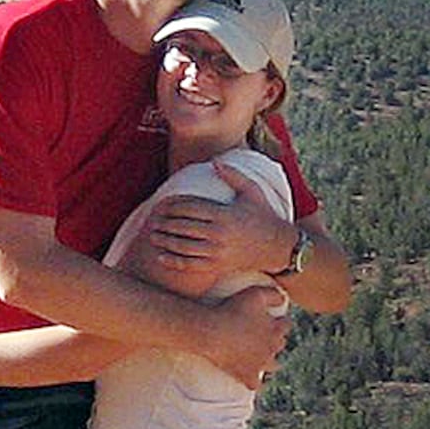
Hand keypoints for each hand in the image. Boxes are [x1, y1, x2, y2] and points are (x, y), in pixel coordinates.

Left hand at [139, 191, 288, 291]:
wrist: (278, 248)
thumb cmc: (264, 216)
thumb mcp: (252, 192)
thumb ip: (233, 176)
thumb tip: (215, 162)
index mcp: (224, 214)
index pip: (189, 208)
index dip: (171, 205)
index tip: (161, 203)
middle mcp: (219, 234)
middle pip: (182, 227)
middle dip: (164, 223)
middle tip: (150, 220)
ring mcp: (217, 252)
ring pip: (182, 247)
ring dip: (164, 241)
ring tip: (151, 235)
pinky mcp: (218, 266)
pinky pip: (190, 265)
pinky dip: (173, 261)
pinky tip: (161, 256)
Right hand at [192, 291, 288, 390]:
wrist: (213, 332)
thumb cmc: (233, 310)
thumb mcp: (255, 294)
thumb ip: (273, 294)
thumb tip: (283, 298)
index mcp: (275, 329)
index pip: (286, 325)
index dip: (281, 321)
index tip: (275, 319)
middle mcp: (271, 348)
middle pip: (280, 345)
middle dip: (275, 340)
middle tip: (264, 335)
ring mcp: (260, 364)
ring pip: (272, 366)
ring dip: (269, 361)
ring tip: (261, 358)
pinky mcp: (247, 376)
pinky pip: (255, 384)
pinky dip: (254, 381)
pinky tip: (250, 379)